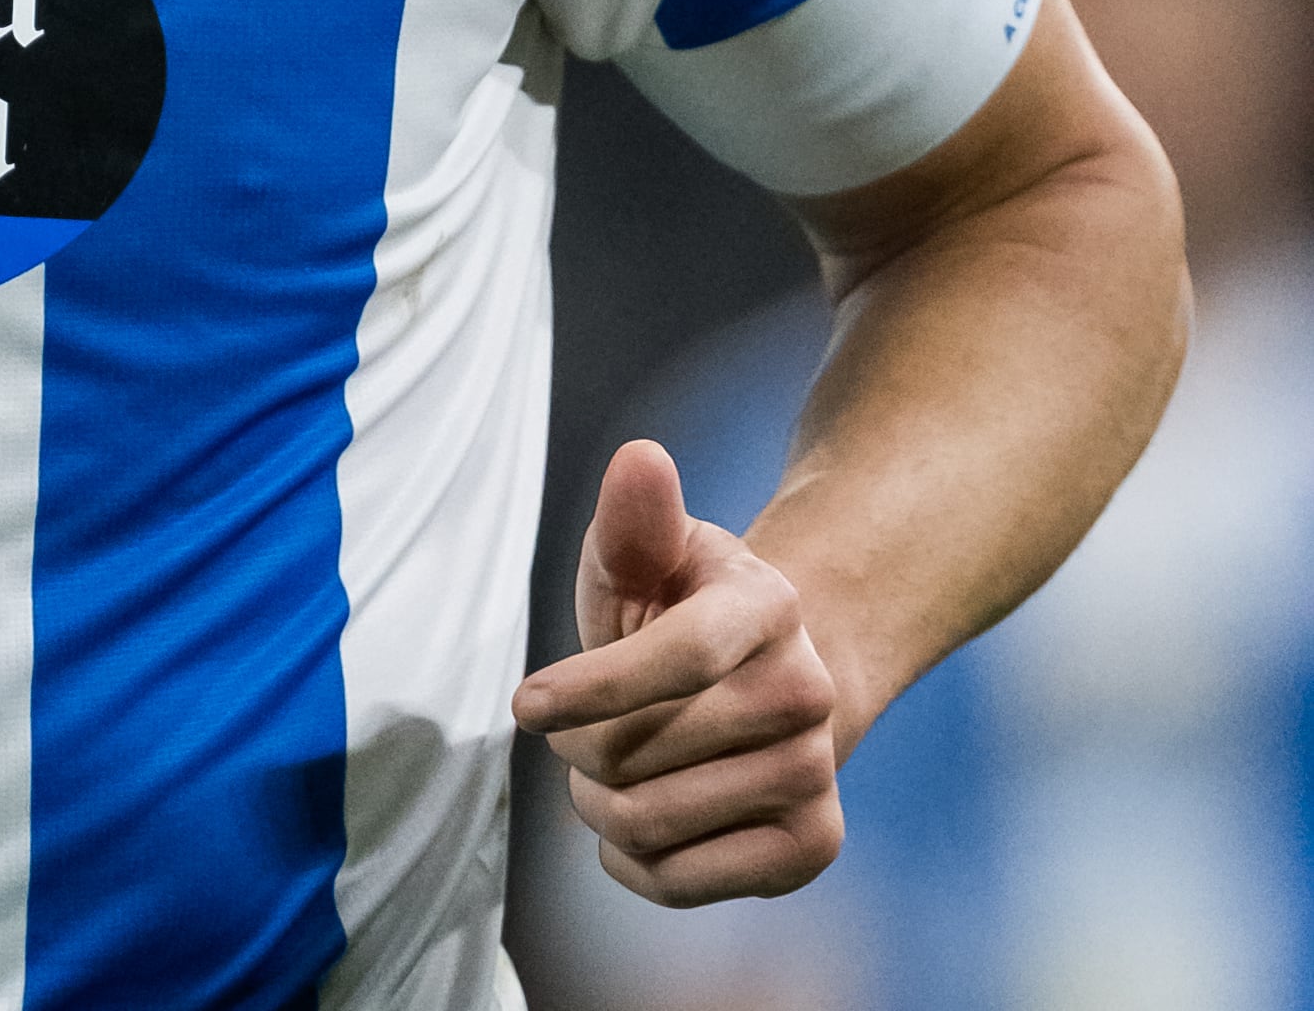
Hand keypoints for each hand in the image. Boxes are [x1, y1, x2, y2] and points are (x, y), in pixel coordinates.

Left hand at [513, 439, 846, 904]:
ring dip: (595, 802)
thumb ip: (633, 519)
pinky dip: (629, 860)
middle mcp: (808, 694)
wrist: (769, 686)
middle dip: (576, 746)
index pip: (674, 657)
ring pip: (645, 820)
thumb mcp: (648, 557)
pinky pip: (675, 881)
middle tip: (578, 730)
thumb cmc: (680, 611)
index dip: (586, 688)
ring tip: (608, 772)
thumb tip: (639, 459)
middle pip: (634, 751)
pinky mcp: (810, 850)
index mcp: (768, 607)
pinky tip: (640, 819)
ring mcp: (817, 777)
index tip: (523, 705)